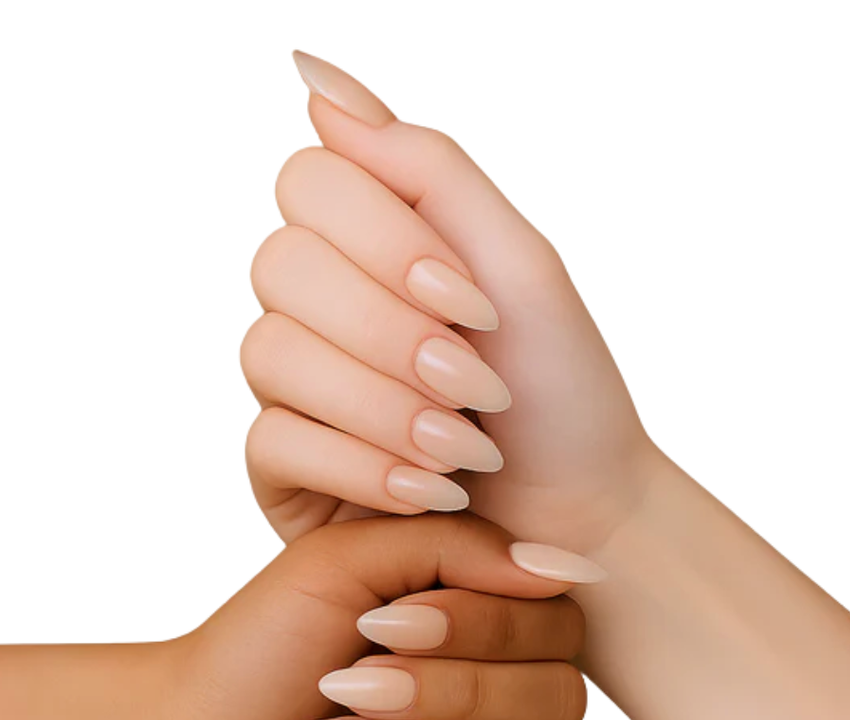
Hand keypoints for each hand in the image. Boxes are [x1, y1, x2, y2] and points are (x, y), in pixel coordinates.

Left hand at [155, 515, 585, 719]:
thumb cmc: (260, 644)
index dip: (482, 630)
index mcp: (484, 616)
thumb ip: (453, 548)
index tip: (381, 624)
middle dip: (442, 694)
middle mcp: (500, 692)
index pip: (556, 625)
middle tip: (344, 684)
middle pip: (556, 701)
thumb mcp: (343, 562)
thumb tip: (561, 570)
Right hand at [241, 52, 661, 550]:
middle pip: (280, 265)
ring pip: (271, 354)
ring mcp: (294, 385)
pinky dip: (362, 467)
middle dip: (391, 334)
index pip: (309, 183)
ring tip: (464, 449)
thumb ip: (426, 167)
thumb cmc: (560, 393)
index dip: (385, 244)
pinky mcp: (284, 466)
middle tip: (476, 384)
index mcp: (369, 242)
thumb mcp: (519, 264)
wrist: (578, 515)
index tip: (474, 303)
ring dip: (384, 407)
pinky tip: (427, 493)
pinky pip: (272, 441)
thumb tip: (312, 75)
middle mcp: (319, 305)